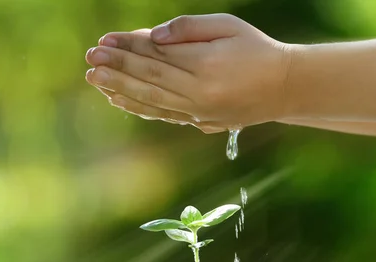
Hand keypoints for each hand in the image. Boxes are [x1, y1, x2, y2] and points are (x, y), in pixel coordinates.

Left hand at [85, 14, 293, 131]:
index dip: (126, 49)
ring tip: (96, 82)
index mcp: (205, 66)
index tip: (102, 43)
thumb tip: (153, 36)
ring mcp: (200, 112)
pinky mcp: (203, 121)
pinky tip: (122, 101)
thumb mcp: (228, 26)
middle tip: (89, 63)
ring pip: (152, 101)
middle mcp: (199, 93)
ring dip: (122, 91)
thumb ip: (188, 29)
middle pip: (149, 79)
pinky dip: (141, 108)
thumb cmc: (258, 50)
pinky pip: (165, 115)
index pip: (156, 56)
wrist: (286, 87)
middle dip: (116, 70)